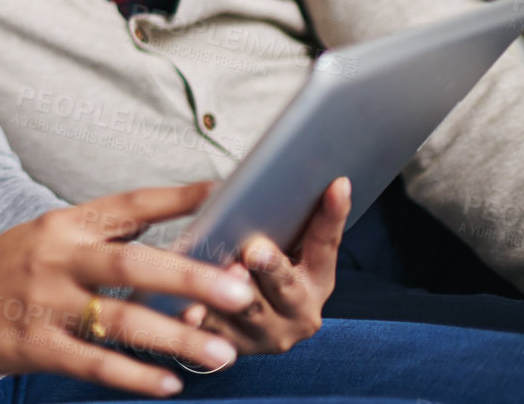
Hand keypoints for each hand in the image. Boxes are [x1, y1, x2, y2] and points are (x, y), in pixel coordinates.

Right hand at [0, 184, 258, 399]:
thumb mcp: (44, 237)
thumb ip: (100, 237)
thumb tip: (170, 233)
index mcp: (63, 224)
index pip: (129, 205)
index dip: (179, 199)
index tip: (228, 193)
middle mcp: (55, 258)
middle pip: (132, 265)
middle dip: (189, 277)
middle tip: (239, 288)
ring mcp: (43, 304)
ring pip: (120, 321)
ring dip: (175, 337)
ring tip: (223, 352)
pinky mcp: (32, 346)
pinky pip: (92, 362)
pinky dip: (133, 375)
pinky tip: (168, 385)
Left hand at [181, 177, 350, 356]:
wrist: (248, 325)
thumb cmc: (266, 272)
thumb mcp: (287, 248)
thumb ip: (288, 222)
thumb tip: (294, 175)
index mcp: (318, 281)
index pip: (327, 244)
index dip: (331, 215)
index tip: (335, 185)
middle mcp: (300, 313)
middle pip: (287, 287)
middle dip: (272, 267)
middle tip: (256, 248)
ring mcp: (268, 334)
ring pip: (249, 311)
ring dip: (235, 292)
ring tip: (224, 272)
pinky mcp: (235, 347)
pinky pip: (214, 332)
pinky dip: (202, 319)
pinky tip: (189, 308)